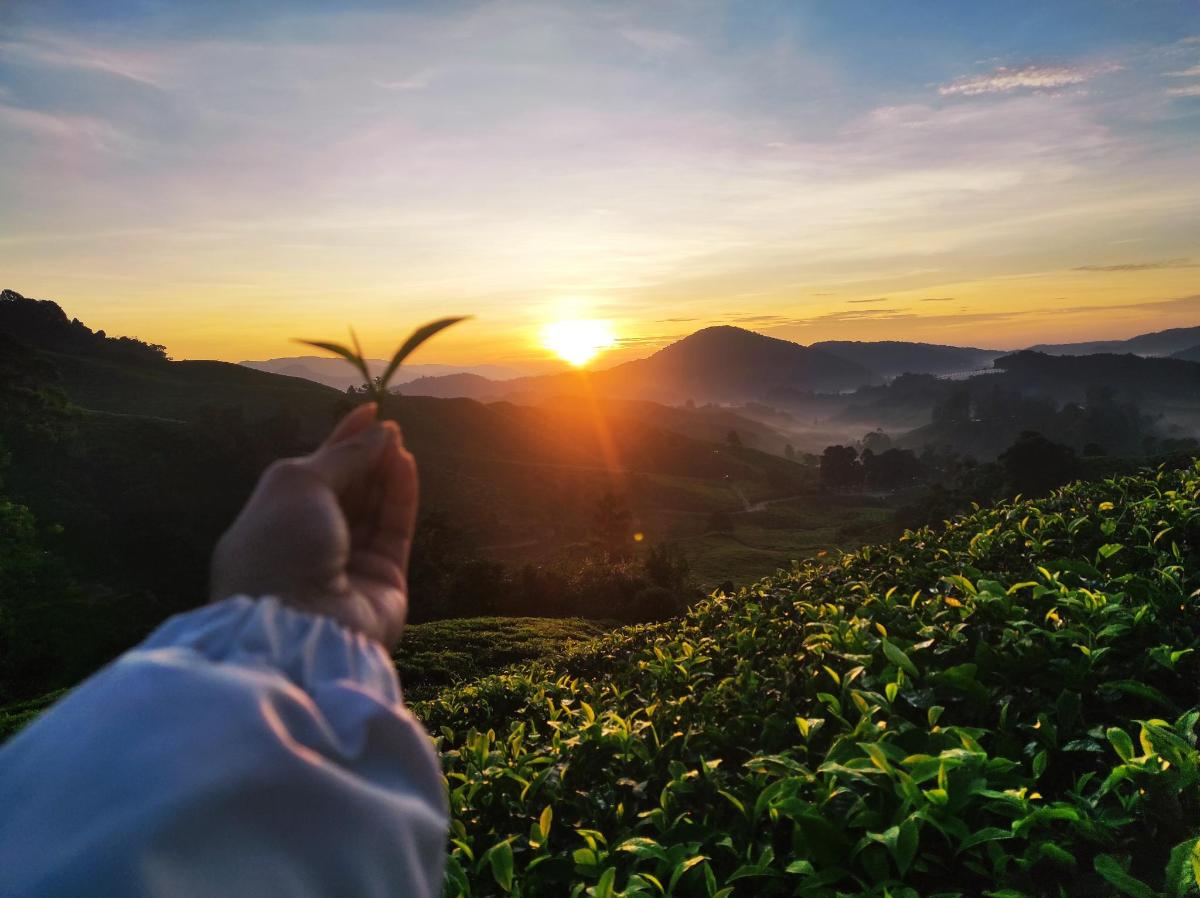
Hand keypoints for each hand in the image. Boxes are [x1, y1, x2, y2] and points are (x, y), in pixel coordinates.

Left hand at [210, 403, 417, 647]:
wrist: (298, 626)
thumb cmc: (279, 548)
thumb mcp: (298, 485)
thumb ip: (343, 456)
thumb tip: (381, 432)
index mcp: (274, 523)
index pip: (314, 474)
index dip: (340, 441)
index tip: (368, 410)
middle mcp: (309, 543)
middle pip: (346, 489)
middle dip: (365, 455)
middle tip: (389, 425)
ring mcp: (348, 564)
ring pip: (373, 507)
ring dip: (385, 471)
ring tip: (399, 439)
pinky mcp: (384, 580)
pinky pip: (395, 528)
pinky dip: (401, 495)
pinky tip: (407, 463)